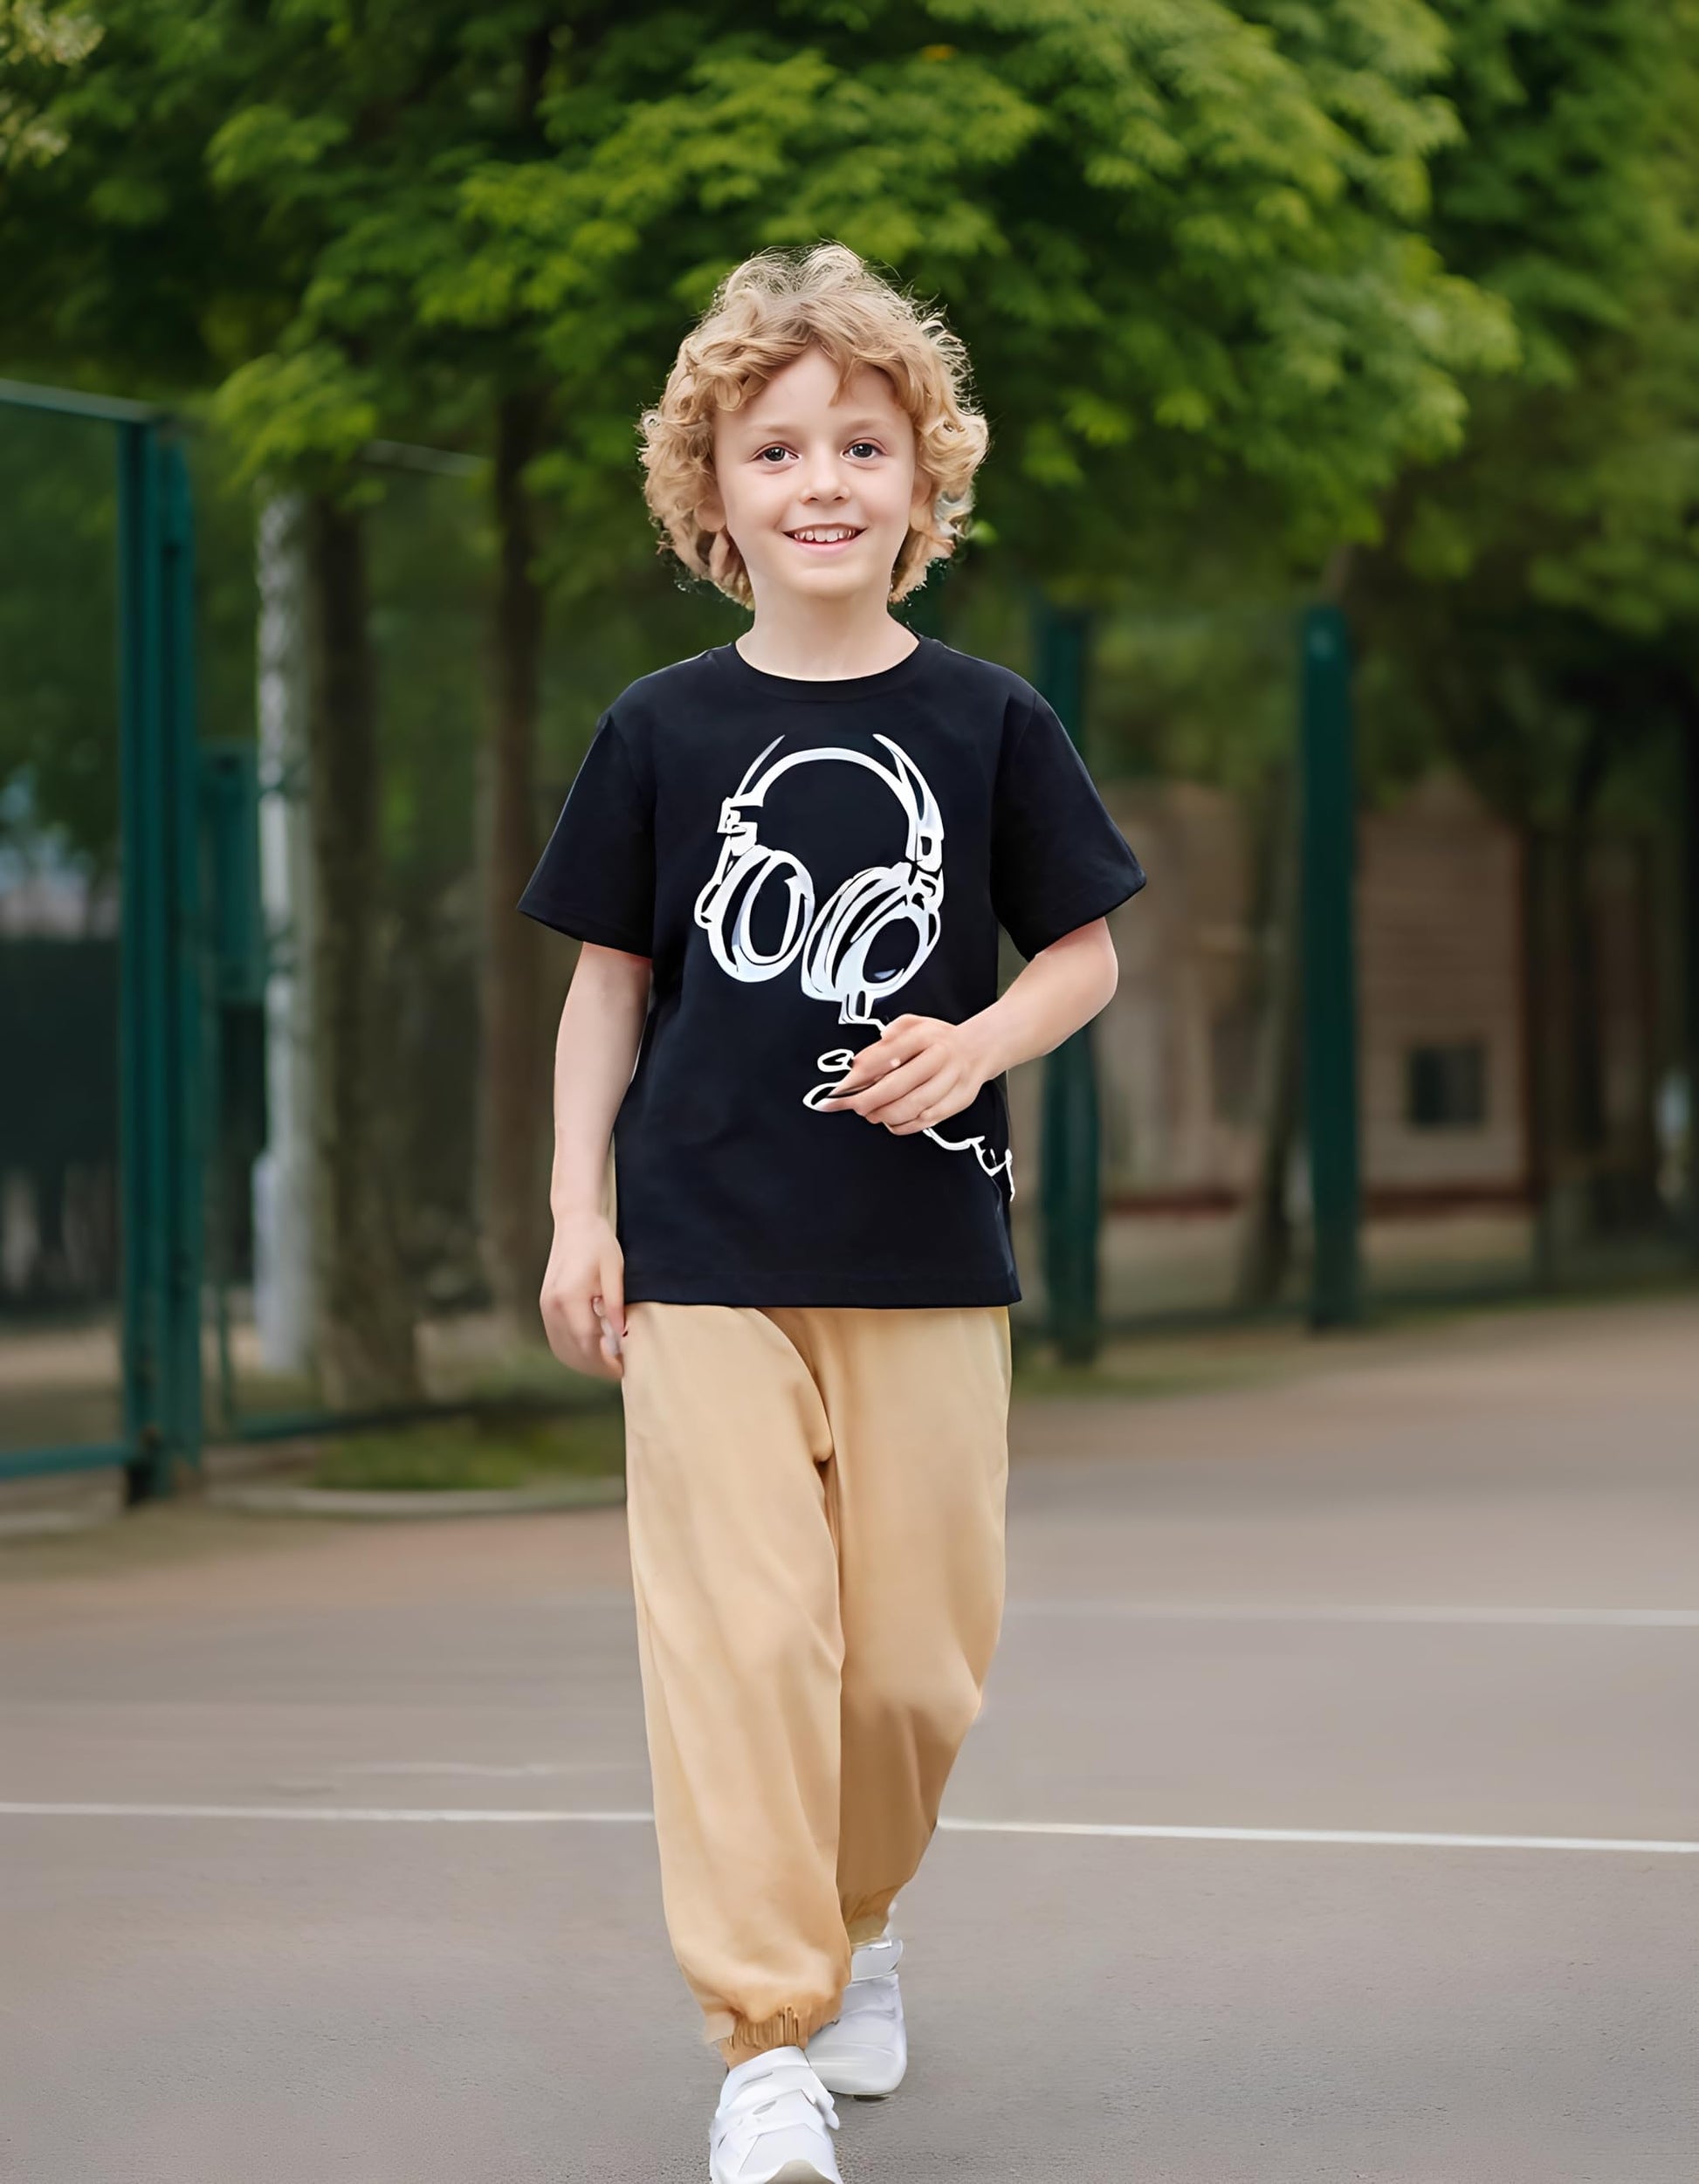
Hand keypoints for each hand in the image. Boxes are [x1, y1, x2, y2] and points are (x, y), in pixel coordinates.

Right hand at [539, 1210, 626, 1380]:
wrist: (574, 1223)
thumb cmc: (599, 1244)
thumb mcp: (615, 1271)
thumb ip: (616, 1305)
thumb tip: (621, 1338)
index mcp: (569, 1296)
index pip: (587, 1341)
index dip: (607, 1360)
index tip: (626, 1367)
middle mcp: (552, 1305)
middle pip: (574, 1351)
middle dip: (598, 1367)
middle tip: (622, 1370)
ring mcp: (545, 1307)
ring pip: (563, 1350)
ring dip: (586, 1363)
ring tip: (609, 1363)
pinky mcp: (545, 1307)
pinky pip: (557, 1340)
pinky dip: (575, 1352)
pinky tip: (594, 1351)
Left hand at [817, 1012, 992, 1135]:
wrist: (980, 1048)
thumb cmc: (940, 1039)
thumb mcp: (914, 1023)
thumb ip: (888, 1035)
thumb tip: (865, 1056)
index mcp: (925, 1036)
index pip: (887, 1054)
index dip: (861, 1073)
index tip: (842, 1086)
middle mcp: (940, 1058)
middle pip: (899, 1085)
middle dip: (869, 1100)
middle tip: (852, 1105)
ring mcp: (951, 1081)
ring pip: (913, 1106)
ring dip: (885, 1114)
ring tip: (869, 1114)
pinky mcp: (958, 1101)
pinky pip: (927, 1120)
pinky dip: (904, 1125)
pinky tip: (890, 1121)